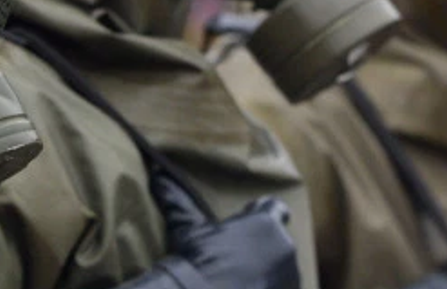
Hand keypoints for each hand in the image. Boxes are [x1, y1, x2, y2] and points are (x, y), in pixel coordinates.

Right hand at [152, 171, 300, 288]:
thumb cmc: (199, 260)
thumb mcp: (188, 229)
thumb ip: (178, 200)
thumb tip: (156, 170)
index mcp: (265, 223)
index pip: (275, 208)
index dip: (260, 214)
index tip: (246, 222)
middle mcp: (286, 248)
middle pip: (278, 241)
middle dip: (262, 246)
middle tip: (236, 257)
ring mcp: (289, 278)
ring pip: (281, 268)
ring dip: (267, 270)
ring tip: (240, 279)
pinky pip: (280, 287)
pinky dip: (268, 287)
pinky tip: (246, 288)